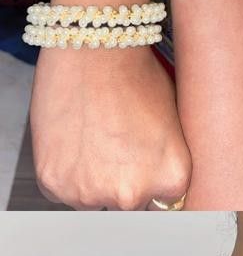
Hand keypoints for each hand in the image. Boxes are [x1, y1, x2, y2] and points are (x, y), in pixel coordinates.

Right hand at [31, 46, 191, 208]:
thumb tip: (161, 187)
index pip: (164, 206)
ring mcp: (90, 193)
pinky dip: (65, 172)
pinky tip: (73, 139)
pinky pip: (61, 191)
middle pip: (128, 207)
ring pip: (92, 201)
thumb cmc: (138, 76)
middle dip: (122, 183)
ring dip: (91, 180)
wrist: (93, 48)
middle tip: (115, 145)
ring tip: (93, 138)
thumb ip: (168, 164)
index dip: (152, 185)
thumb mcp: (174, 126)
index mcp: (172, 180)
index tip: (142, 168)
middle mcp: (132, 195)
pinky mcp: (54, 183)